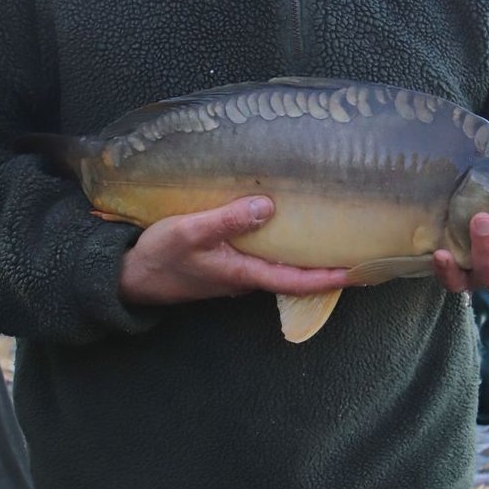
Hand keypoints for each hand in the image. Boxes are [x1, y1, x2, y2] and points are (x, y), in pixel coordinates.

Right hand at [117, 196, 349, 304]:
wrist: (129, 277)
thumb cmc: (159, 256)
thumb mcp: (190, 232)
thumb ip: (228, 220)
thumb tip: (268, 207)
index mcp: (243, 274)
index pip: (297, 281)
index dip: (329, 278)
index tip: (360, 272)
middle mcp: (246, 279)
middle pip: (295, 277)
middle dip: (326, 268)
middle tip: (358, 253)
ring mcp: (237, 273)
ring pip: (279, 267)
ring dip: (306, 257)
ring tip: (333, 238)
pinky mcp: (226, 265)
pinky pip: (263, 258)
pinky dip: (282, 248)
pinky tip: (286, 228)